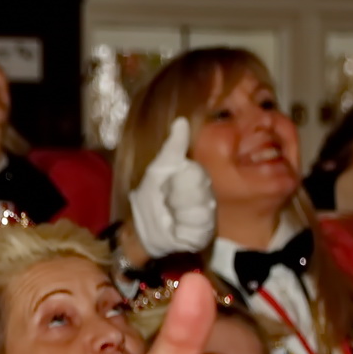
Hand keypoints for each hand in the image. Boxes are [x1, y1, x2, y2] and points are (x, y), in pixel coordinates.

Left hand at [127, 118, 216, 257]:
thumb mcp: (157, 170)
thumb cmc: (150, 198)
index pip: (195, 172)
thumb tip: (181, 120)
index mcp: (196, 176)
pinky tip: (176, 228)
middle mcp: (207, 193)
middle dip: (177, 196)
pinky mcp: (207, 233)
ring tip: (171, 216)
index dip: (177, 179)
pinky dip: (182, 227)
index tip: (167, 184)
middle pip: (200, 189)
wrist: (142, 231)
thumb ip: (172, 149)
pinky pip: (199, 226)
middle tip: (168, 201)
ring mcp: (209, 214)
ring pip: (200, 208)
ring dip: (179, 212)